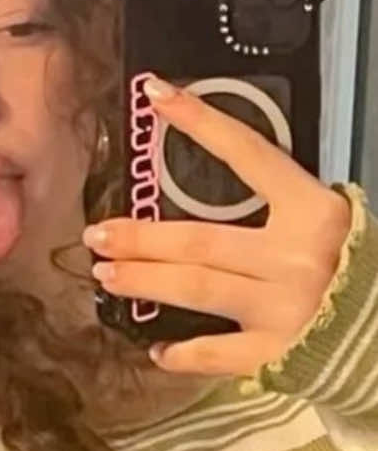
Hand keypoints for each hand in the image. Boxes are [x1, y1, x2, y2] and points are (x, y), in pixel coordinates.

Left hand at [81, 75, 351, 377]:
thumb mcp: (323, 220)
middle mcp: (296, 256)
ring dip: (145, 280)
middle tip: (98, 234)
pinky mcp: (278, 354)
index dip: (199, 121)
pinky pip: (218, 354)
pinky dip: (183, 355)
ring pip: (197, 287)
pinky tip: (155, 351)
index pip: (246, 153)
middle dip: (141, 236)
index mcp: (312, 211)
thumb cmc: (354, 267)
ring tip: (106, 273)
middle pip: (200, 239)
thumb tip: (213, 169)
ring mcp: (286, 308)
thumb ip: (277, 202)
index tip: (154, 95)